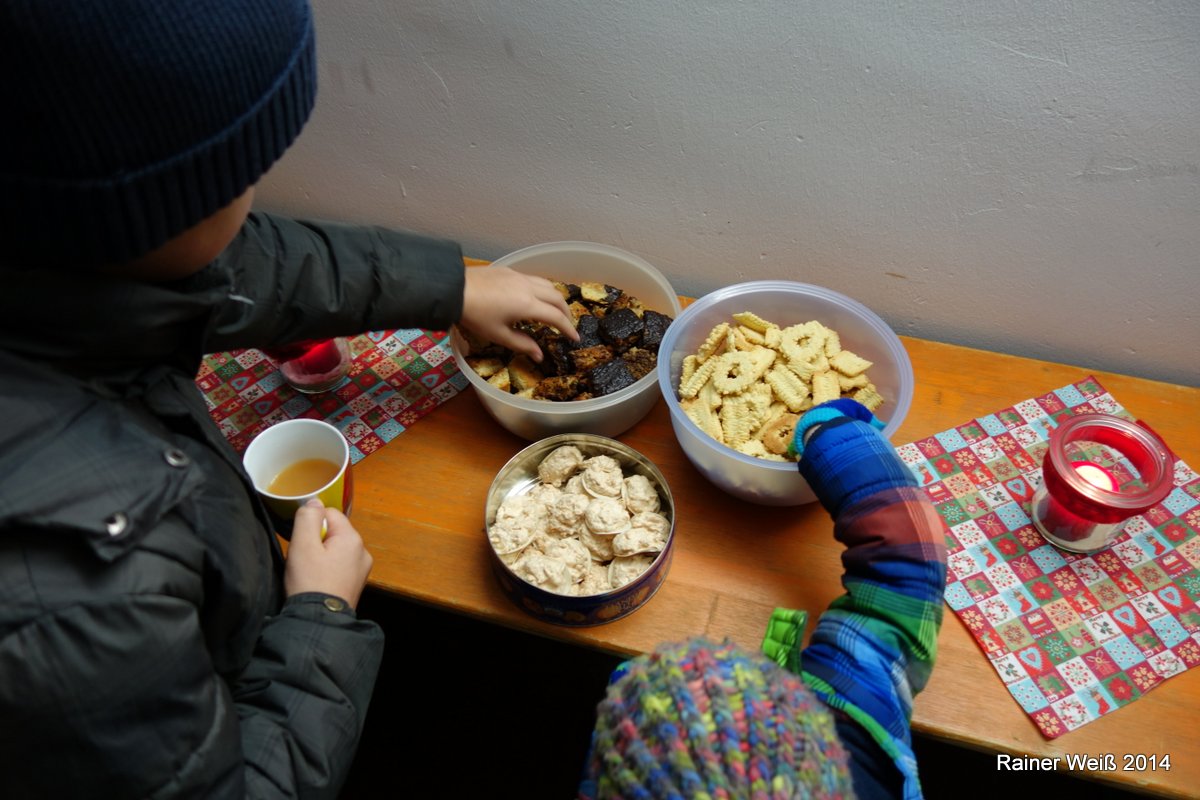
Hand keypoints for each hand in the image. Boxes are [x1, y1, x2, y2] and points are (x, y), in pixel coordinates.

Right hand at [284, 500, 372, 608]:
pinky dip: (326, 569)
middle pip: (333, 532)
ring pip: (335, 549)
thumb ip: (308, 518)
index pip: (329, 514)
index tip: (301, 542)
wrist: (318, 622)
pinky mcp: (355, 583)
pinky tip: (317, 582)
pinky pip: (339, 566)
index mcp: (353, 539)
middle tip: (303, 560)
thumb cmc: (310, 582)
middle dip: (315, 541)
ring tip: (309, 573)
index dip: (311, 524)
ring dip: (320, 556)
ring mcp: (361, 569)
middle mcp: (363, 552)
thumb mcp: (303, 545)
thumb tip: (314, 502)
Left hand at [460, 267, 578, 361]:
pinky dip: (543, 289)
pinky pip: (535, 279)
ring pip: (548, 284)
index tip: (575, 338)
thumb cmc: (475, 316)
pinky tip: (535, 297)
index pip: (556, 317)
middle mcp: (529, 288)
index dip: (568, 328)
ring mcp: (520, 277)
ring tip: (554, 310)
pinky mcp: (511, 271)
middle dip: (566, 312)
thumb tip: (539, 356)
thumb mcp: (499, 335)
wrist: (454, 290)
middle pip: (557, 298)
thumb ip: (522, 344)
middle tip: (566, 325)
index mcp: (528, 305)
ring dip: (556, 298)